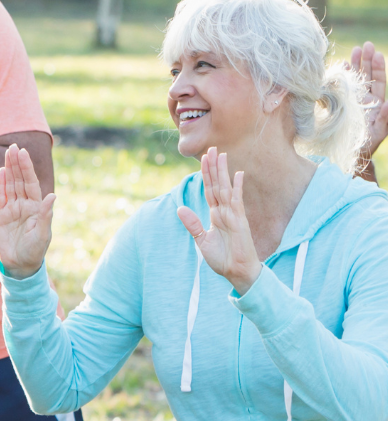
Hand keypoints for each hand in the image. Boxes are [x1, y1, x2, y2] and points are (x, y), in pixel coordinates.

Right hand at [0, 144, 55, 278]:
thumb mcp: (42, 234)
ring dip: (8, 169)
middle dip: (17, 163)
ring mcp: (12, 209)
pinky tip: (0, 172)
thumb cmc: (35, 251)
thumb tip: (52, 196)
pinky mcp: (1, 216)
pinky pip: (0, 197)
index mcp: (36, 207)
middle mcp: (24, 205)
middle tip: (13, 146)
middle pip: (20, 180)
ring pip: (10, 185)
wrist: (21, 265)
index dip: (27, 168)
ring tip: (7, 153)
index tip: (23, 153)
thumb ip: (45, 215)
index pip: (31, 183)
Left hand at [176, 148, 260, 293]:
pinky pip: (238, 201)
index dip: (206, 175)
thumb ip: (192, 224)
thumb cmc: (222, 258)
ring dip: (223, 172)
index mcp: (216, 214)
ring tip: (221, 154)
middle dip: (214, 167)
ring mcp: (233, 215)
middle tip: (212, 148)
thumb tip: (180, 208)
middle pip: (218, 184)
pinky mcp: (240, 221)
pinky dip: (237, 188)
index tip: (203, 159)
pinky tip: (238, 174)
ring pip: (226, 188)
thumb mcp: (201, 240)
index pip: (209, 190)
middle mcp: (225, 211)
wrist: (237, 272)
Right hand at [349, 41, 387, 162]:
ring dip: (355, 65)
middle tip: (365, 45)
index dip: (378, 67)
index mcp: (376, 104)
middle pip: (367, 76)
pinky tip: (341, 66)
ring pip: (355, 79)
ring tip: (354, 50)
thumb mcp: (377, 133)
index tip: (376, 54)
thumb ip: (384, 119)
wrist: (349, 155)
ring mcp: (352, 101)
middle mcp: (365, 100)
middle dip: (366, 60)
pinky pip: (341, 88)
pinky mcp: (339, 104)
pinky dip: (341, 77)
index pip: (379, 81)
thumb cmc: (365, 146)